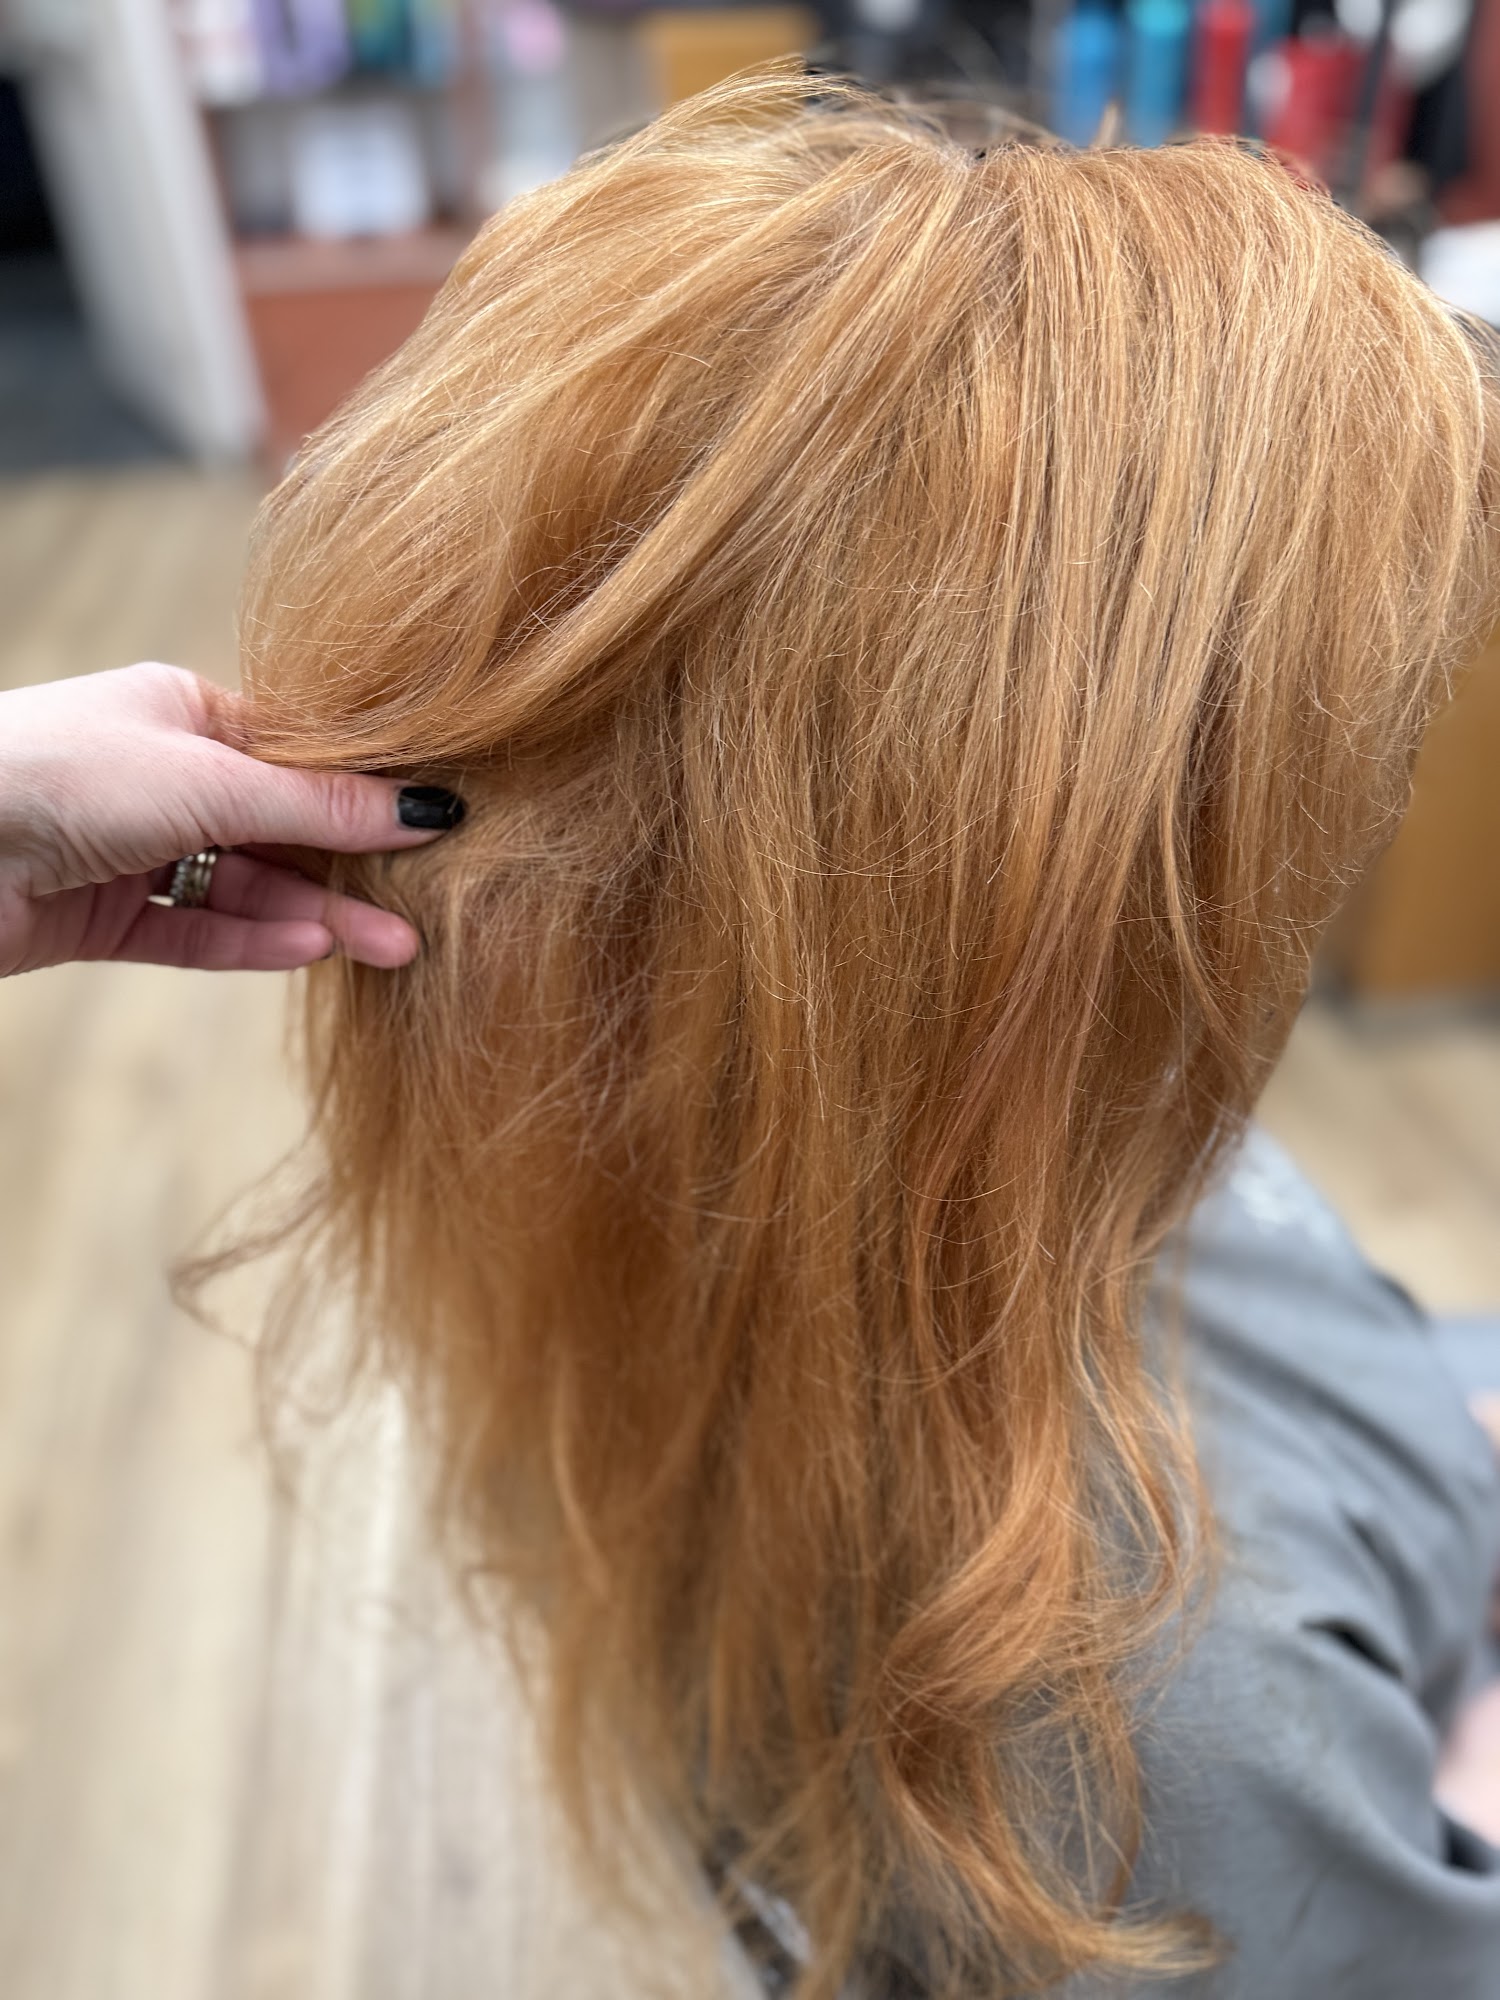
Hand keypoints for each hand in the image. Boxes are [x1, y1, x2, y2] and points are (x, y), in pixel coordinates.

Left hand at [0, 663, 463, 976]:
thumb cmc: (66, 772)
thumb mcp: (213, 780)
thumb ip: (321, 807)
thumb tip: (429, 807)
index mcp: (184, 713)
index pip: (297, 758)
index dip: (365, 794)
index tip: (438, 824)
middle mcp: (162, 776)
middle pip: (279, 830)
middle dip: (351, 871)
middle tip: (424, 911)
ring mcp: (133, 849)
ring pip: (242, 888)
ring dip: (314, 917)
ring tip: (390, 948)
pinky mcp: (102, 916)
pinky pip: (194, 932)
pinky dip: (250, 942)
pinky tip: (309, 949)